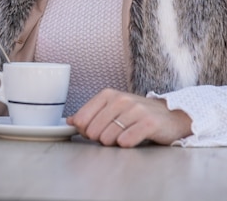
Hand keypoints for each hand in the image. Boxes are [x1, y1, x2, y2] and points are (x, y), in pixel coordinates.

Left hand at [67, 88, 191, 147]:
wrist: (170, 116)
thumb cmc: (137, 114)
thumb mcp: (113, 109)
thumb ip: (91, 114)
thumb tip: (69, 121)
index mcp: (108, 94)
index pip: (83, 117)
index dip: (83, 130)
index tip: (91, 134)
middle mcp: (121, 99)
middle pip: (94, 129)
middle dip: (99, 138)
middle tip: (110, 137)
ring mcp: (136, 110)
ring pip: (109, 136)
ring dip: (112, 143)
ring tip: (122, 138)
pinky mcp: (149, 122)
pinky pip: (127, 139)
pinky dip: (125, 144)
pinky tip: (129, 141)